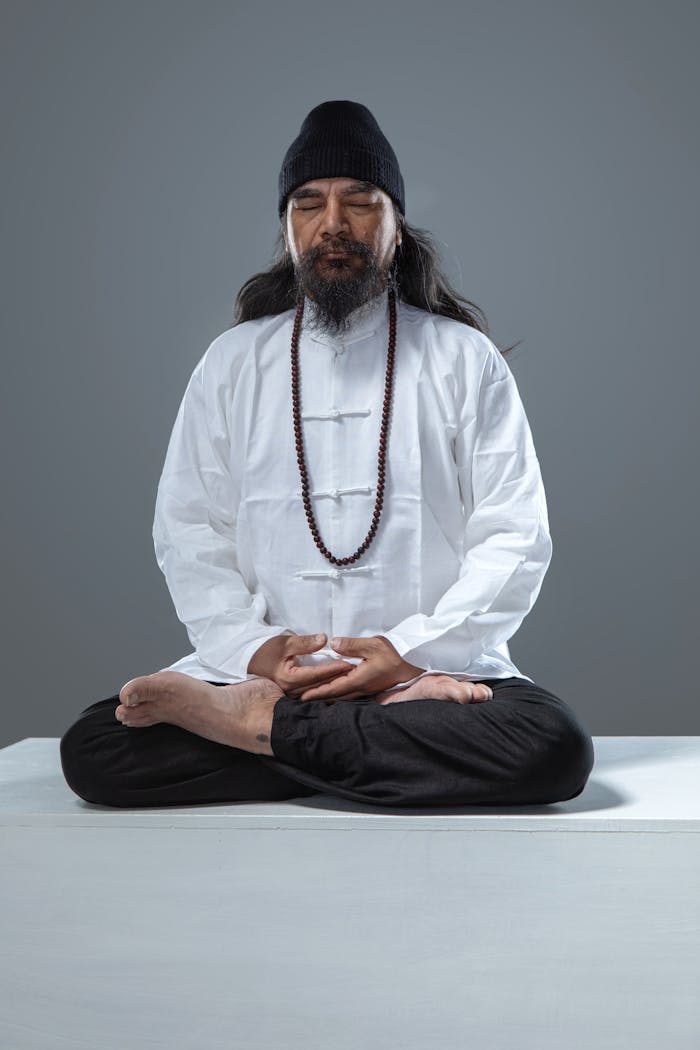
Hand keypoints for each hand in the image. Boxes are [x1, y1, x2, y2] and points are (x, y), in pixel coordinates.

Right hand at [247, 633, 358, 696]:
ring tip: (349, 677)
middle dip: (337, 678)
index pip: (317, 674)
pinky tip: (336, 683)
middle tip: (355, 671)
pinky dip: (324, 687)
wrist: (250, 661)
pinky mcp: (293, 694)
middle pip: (320, 685)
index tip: (348, 663)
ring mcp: (292, 694)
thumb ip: (305, 642)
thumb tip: (324, 639)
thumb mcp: (285, 643)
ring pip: (317, 691)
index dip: (333, 668)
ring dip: (333, 684)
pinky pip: (312, 692)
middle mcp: (291, 690)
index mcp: (289, 678)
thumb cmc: (266, 651)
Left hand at [296, 635, 424, 701]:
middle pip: (334, 696)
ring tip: (312, 697)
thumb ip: (352, 645)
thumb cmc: (395, 655)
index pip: (332, 688)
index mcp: (358, 680)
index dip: (316, 692)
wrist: (414, 666)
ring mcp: (366, 690)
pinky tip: (333, 693)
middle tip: (300, 699)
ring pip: (341, 696)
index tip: (302, 697)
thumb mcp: (374, 645)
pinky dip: (337, 694)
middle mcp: (360, 688)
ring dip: (326, 697)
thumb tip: (333, 643)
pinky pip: (349, 694)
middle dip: (317, 697)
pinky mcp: (370, 687)